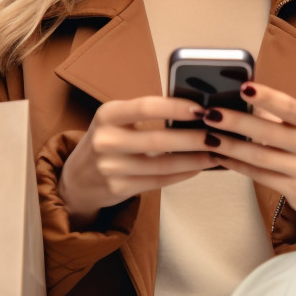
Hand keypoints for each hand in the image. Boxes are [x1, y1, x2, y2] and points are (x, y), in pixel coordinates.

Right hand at [59, 96, 220, 225]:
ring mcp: (110, 168)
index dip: (176, 107)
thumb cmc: (107, 140)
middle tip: (219, 134)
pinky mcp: (119, 189)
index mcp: (107, 114)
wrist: (76, 179)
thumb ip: (146, 113)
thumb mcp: (116, 120)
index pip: (146, 107)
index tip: (201, 109)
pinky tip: (198, 167)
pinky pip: (159, 180)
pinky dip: (183, 174)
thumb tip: (194, 109)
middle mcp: (105, 140)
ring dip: (195, 159)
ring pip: (163, 164)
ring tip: (216, 153)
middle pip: (159, 139)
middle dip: (194, 138)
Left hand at [201, 83, 295, 219]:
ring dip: (230, 146)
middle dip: (237, 122)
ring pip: (260, 157)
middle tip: (210, 113)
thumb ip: (273, 113)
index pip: (289, 107)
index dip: (267, 97)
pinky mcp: (295, 189)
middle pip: (269, 132)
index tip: (243, 87)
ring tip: (207, 136)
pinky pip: (259, 176)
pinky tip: (219, 156)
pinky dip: (236, 165)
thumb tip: (237, 95)